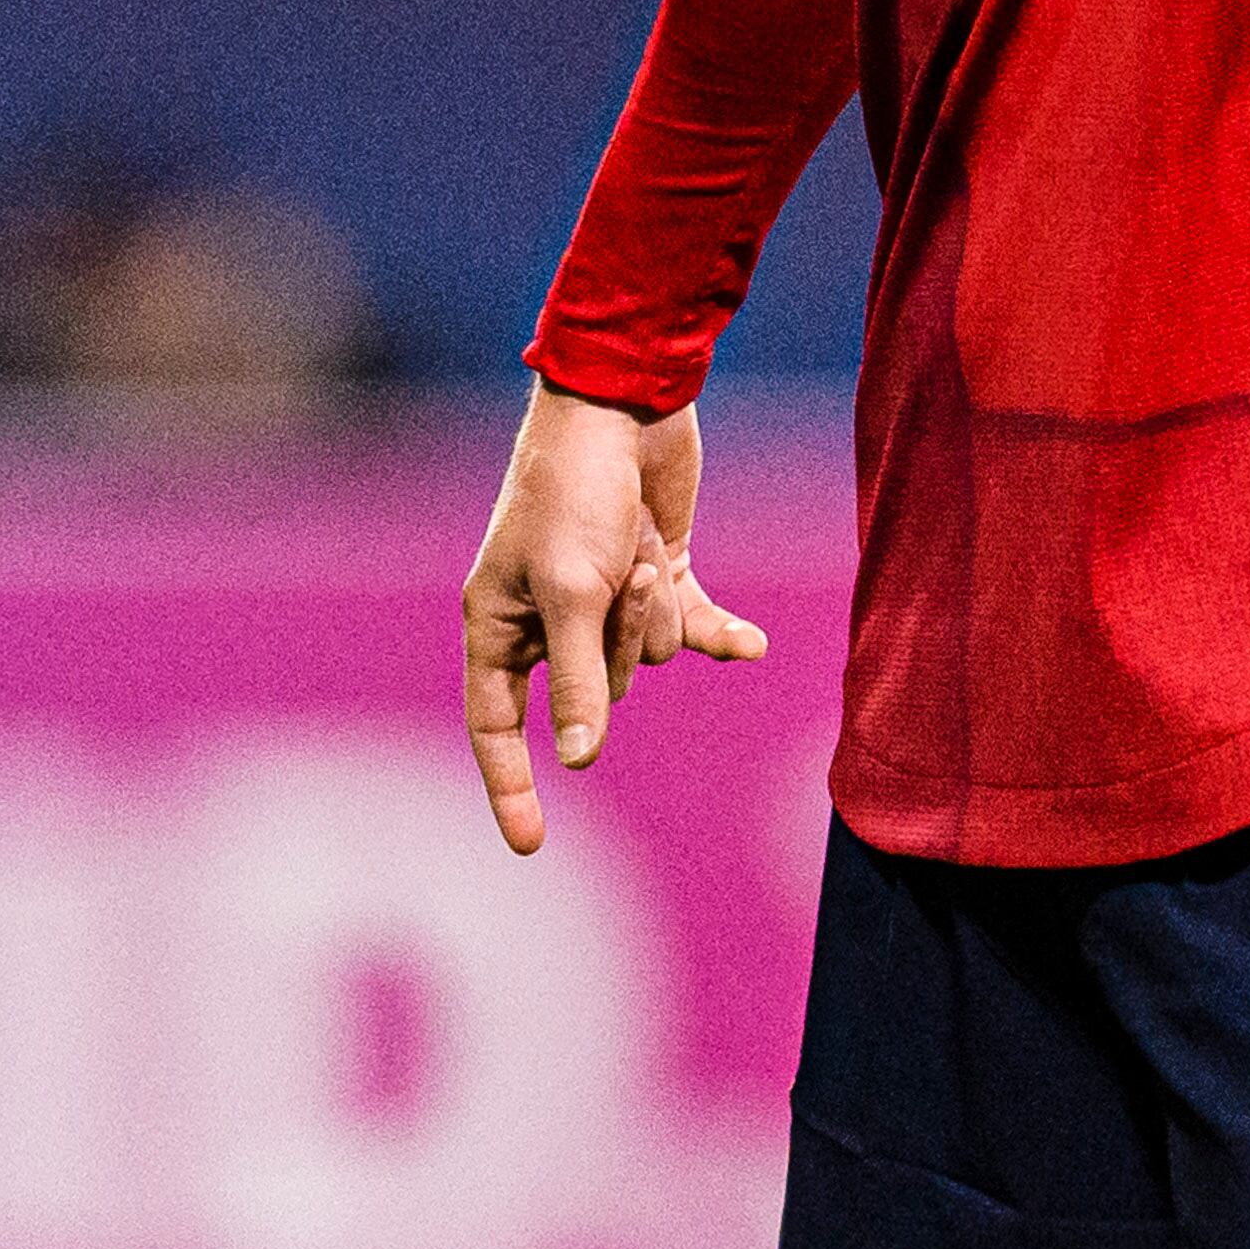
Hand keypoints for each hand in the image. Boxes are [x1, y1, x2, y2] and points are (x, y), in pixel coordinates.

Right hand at [460, 380, 767, 854]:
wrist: (626, 404)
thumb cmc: (576, 492)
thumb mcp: (573, 591)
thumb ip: (579, 680)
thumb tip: (581, 759)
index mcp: (499, 621)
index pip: (496, 723)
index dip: (511, 785)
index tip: (532, 845)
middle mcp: (548, 618)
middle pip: (598, 688)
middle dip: (622, 639)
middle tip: (623, 570)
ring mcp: (606, 598)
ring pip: (649, 657)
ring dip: (657, 609)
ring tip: (641, 541)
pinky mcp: (657, 574)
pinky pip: (693, 628)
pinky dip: (720, 633)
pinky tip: (754, 648)